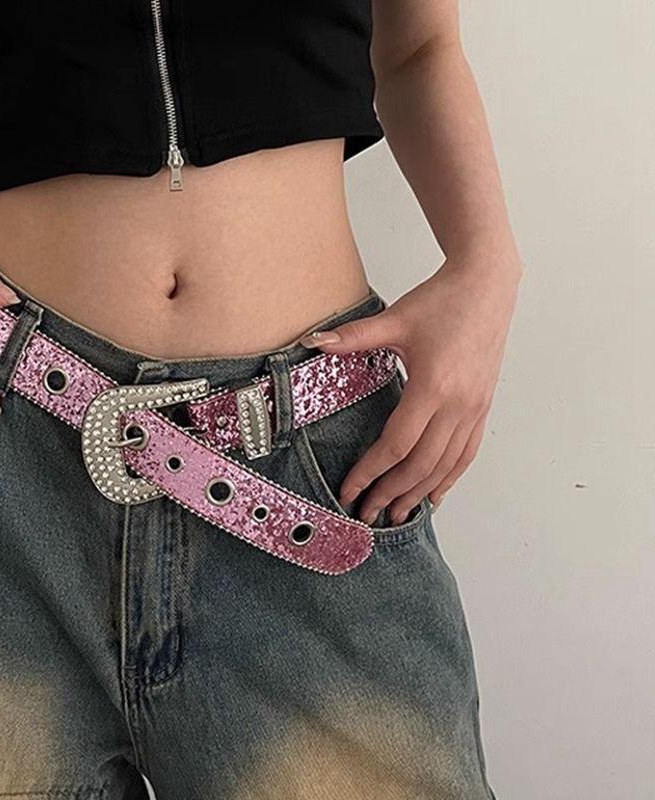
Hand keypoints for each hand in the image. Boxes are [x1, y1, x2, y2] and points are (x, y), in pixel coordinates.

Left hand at [299, 257, 520, 523]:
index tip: (350, 491)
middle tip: (367, 514)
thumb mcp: (393, 319)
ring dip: (419, 493)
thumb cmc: (441, 300)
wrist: (487, 285)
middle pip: (420, 464)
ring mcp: (474, 408)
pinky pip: (467, 453)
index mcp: (432, 386)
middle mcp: (457, 404)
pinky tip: (434, 494)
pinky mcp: (483, 407)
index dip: (370, 472)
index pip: (396, 444)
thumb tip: (312, 342)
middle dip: (391, 493)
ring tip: (396, 515)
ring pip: (446, 465)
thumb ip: (352, 337)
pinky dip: (449, 478)